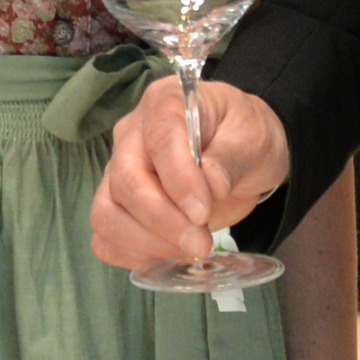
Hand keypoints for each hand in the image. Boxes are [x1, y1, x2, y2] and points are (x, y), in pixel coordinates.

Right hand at [89, 78, 289, 274]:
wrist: (240, 151)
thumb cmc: (244, 136)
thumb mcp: (253, 139)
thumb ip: (231, 159)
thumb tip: (210, 187)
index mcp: (167, 104)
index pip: (160, 140)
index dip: (179, 180)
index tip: (203, 213)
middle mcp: (132, 135)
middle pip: (125, 181)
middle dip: (162, 220)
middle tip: (200, 244)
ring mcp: (119, 170)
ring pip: (106, 213)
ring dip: (145, 242)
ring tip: (187, 250)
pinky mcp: (119, 204)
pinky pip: (106, 238)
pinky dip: (132, 255)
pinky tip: (168, 255)